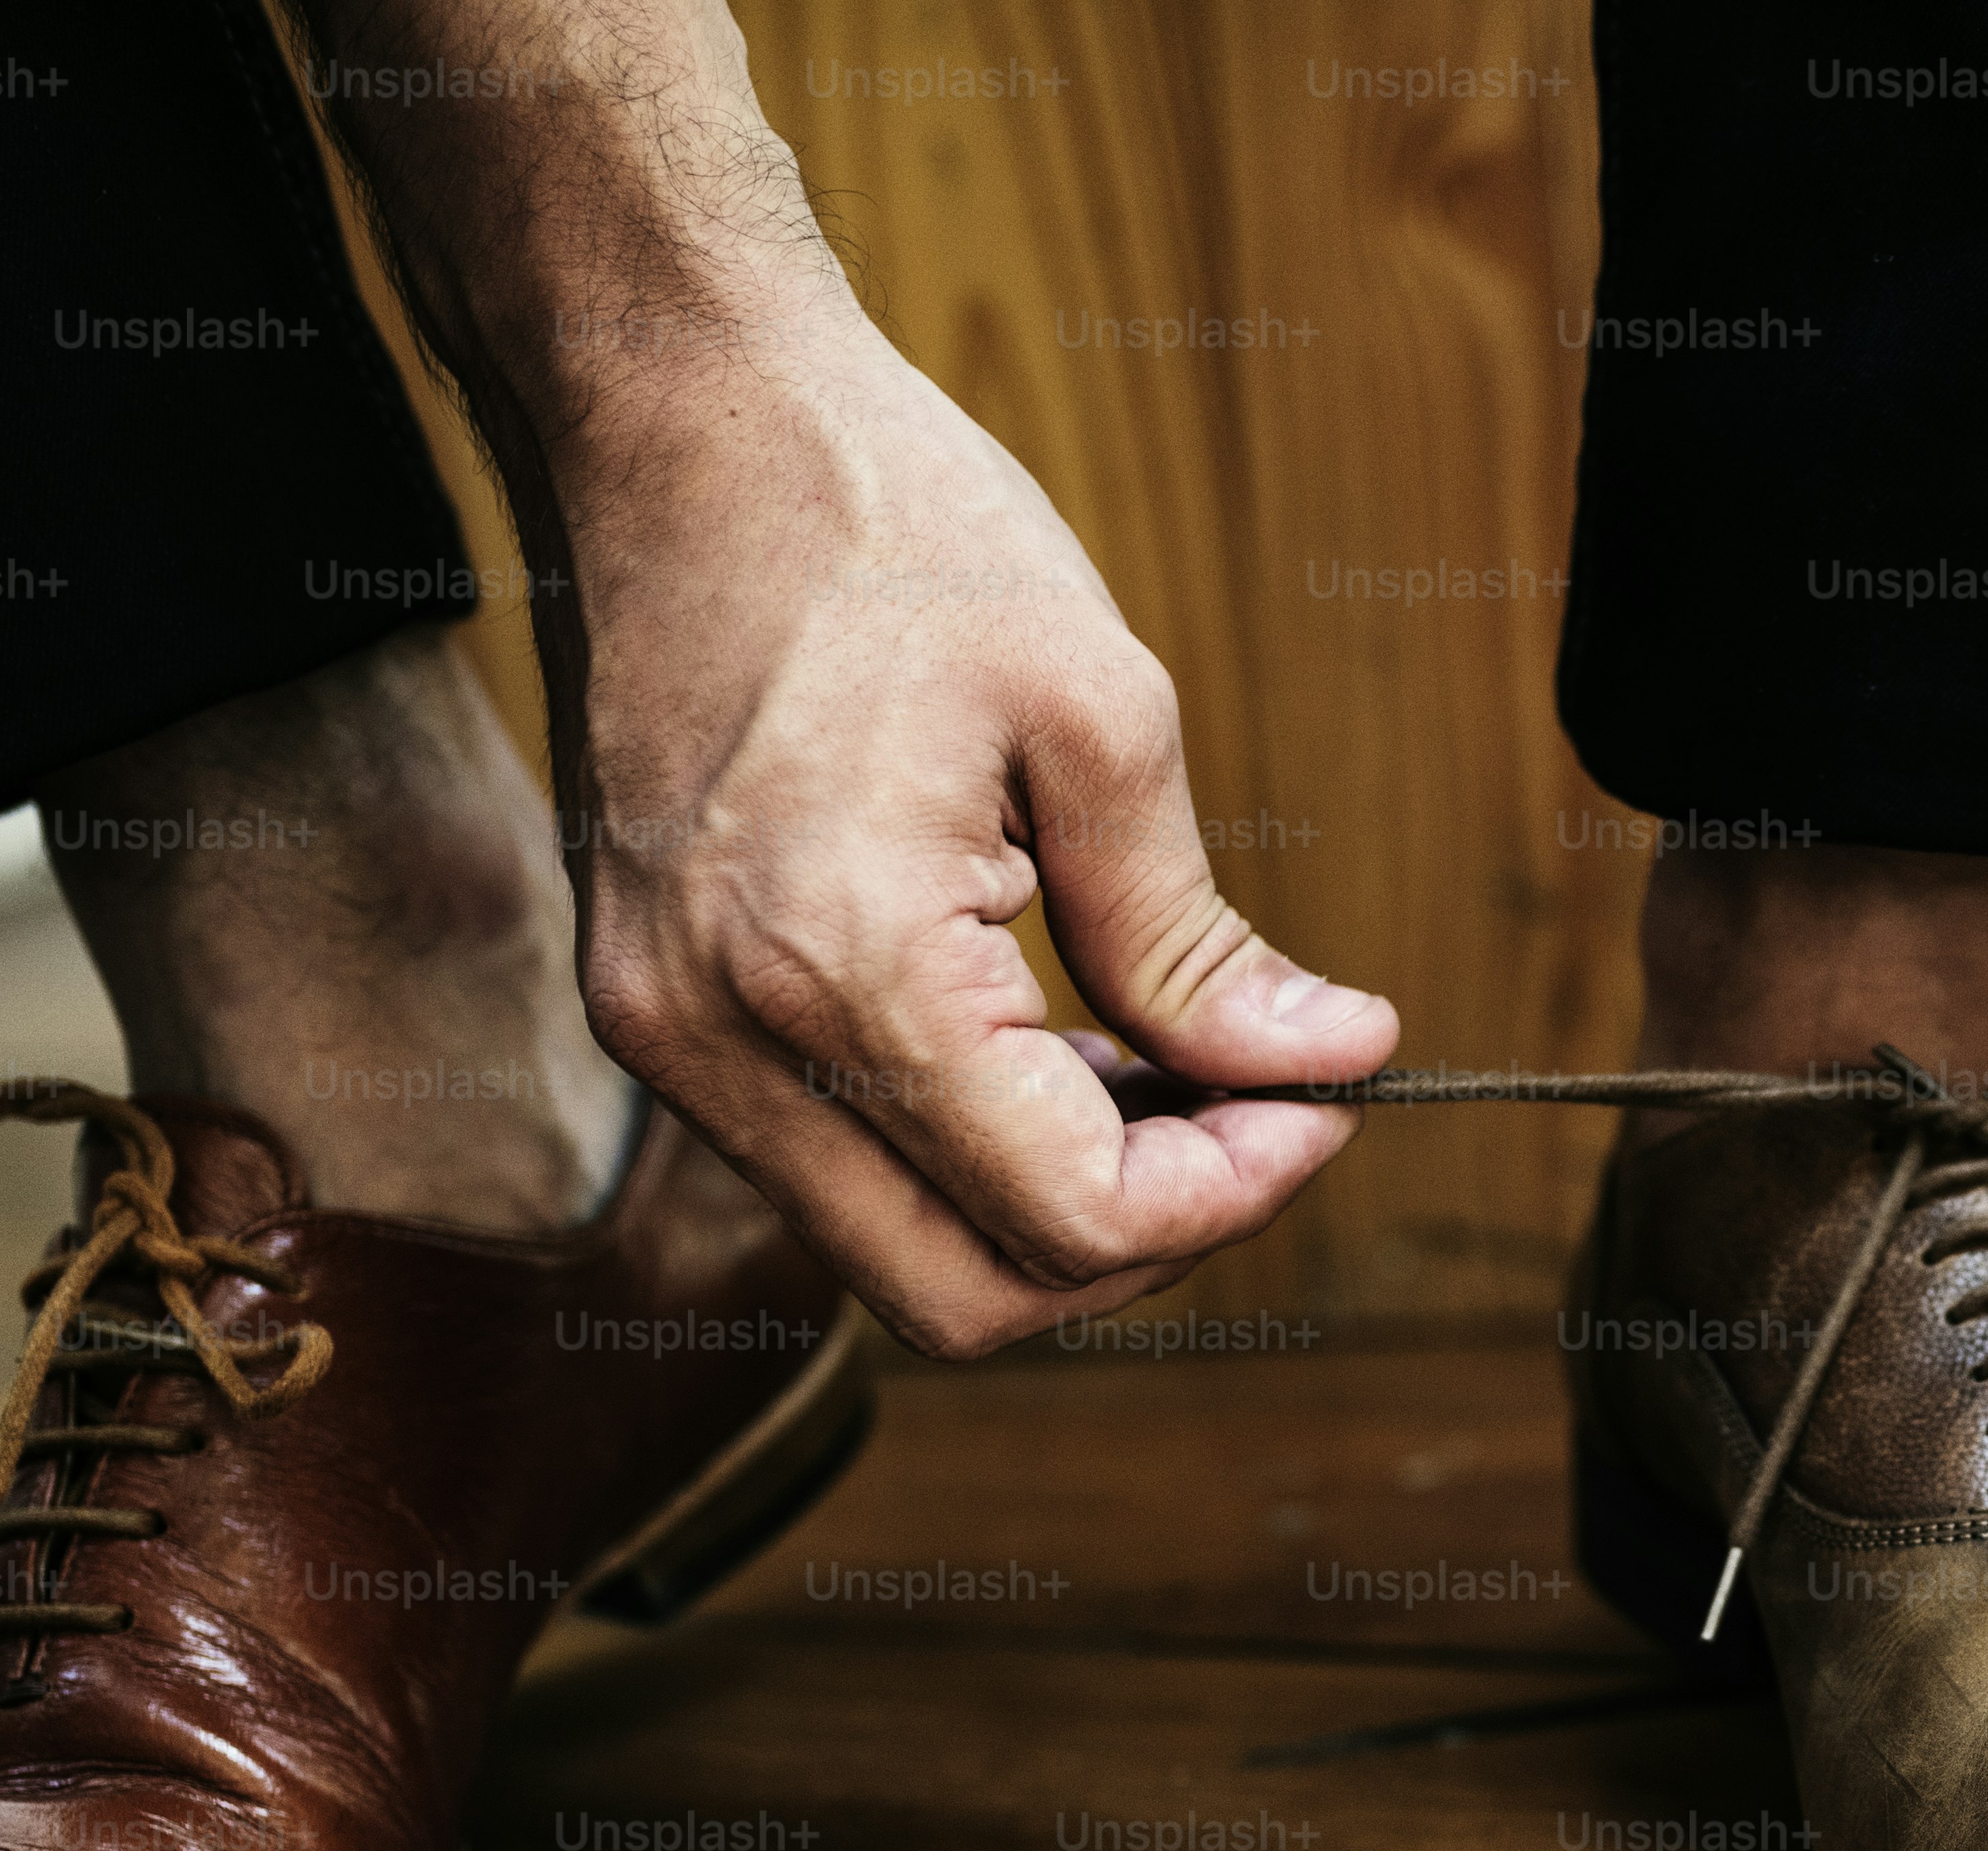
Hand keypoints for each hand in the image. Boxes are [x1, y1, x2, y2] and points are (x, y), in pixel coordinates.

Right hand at [548, 315, 1395, 1353]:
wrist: (681, 419)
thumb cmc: (887, 527)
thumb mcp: (1099, 711)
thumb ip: (1201, 935)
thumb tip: (1331, 1060)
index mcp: (841, 963)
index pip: (1070, 1216)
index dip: (1233, 1195)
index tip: (1324, 1103)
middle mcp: (719, 1038)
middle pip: (970, 1294)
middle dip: (1146, 1236)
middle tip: (1261, 1115)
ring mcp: (667, 1036)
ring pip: (898, 1254)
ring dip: (1056, 1202)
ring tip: (1166, 1071)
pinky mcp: (656, 1013)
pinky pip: (835, 1169)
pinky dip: (967, 1150)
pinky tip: (1056, 1046)